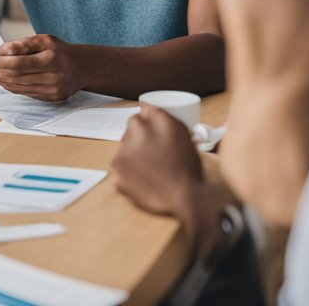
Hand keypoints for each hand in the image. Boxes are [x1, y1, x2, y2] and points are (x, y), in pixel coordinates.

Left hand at [0, 34, 83, 101]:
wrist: (81, 67)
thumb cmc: (59, 51)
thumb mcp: (44, 40)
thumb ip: (24, 43)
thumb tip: (3, 51)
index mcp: (51, 59)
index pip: (18, 63)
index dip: (3, 62)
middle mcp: (54, 77)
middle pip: (18, 77)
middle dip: (1, 73)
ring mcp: (54, 90)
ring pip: (21, 87)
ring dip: (5, 82)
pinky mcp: (53, 98)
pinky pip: (28, 94)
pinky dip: (15, 88)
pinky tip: (8, 83)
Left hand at [113, 105, 204, 219]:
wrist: (187, 198)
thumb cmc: (190, 170)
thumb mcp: (186, 139)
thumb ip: (167, 123)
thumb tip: (149, 113)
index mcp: (160, 121)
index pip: (146, 110)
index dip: (149, 121)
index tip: (151, 129)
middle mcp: (140, 130)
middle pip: (133, 126)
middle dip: (140, 135)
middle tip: (152, 151)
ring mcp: (126, 148)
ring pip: (125, 145)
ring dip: (134, 152)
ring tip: (151, 168)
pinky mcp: (117, 166)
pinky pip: (121, 165)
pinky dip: (130, 171)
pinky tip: (144, 178)